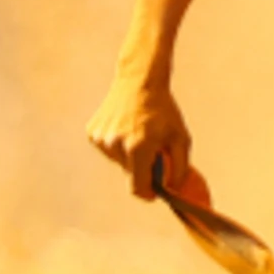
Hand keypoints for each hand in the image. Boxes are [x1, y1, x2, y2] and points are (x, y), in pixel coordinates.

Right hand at [85, 76, 193, 202]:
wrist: (139, 80)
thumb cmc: (163, 109)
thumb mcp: (180, 137)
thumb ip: (180, 167)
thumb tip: (173, 189)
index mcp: (137, 148)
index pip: (137, 187)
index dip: (148, 193)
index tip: (154, 193)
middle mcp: (116, 144)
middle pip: (129, 173)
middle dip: (142, 167)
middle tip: (152, 150)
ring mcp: (101, 138)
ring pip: (117, 161)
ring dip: (129, 154)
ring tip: (138, 132)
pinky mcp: (93, 132)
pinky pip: (107, 149)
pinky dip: (117, 143)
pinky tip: (125, 126)